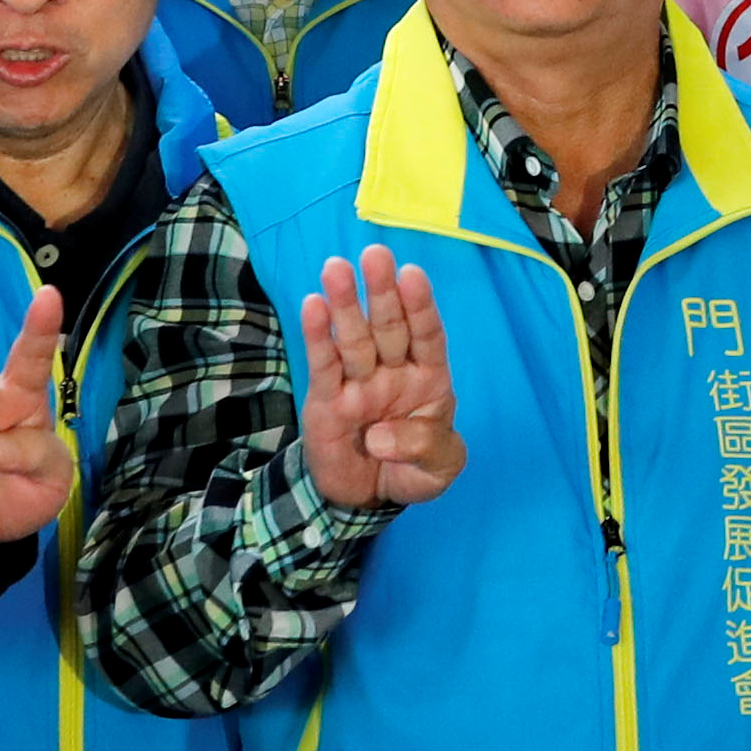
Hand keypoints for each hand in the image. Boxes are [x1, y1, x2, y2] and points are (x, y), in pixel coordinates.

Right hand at [297, 245, 463, 508]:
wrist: (367, 497)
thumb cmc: (411, 471)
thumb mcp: (437, 470)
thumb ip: (425, 449)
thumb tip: (380, 437)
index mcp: (428, 378)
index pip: (427, 335)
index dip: (421, 306)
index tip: (413, 274)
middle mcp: (393, 372)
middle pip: (389, 327)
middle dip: (382, 291)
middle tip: (376, 253)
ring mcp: (358, 384)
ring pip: (353, 339)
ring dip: (345, 304)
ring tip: (336, 267)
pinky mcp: (326, 401)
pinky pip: (323, 366)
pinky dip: (318, 338)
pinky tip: (312, 305)